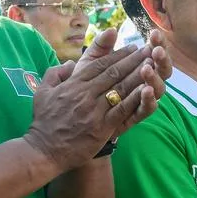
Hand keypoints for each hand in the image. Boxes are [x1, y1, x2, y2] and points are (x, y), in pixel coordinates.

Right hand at [26, 35, 169, 170]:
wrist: (43, 150)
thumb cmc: (43, 121)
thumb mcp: (43, 91)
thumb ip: (56, 73)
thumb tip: (71, 63)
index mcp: (74, 84)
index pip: (100, 64)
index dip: (118, 55)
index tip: (133, 47)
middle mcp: (86, 94)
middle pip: (114, 72)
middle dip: (134, 60)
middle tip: (150, 50)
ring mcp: (94, 110)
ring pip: (121, 88)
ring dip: (139, 74)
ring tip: (153, 64)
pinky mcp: (102, 127)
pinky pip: (122, 109)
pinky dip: (136, 98)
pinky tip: (148, 89)